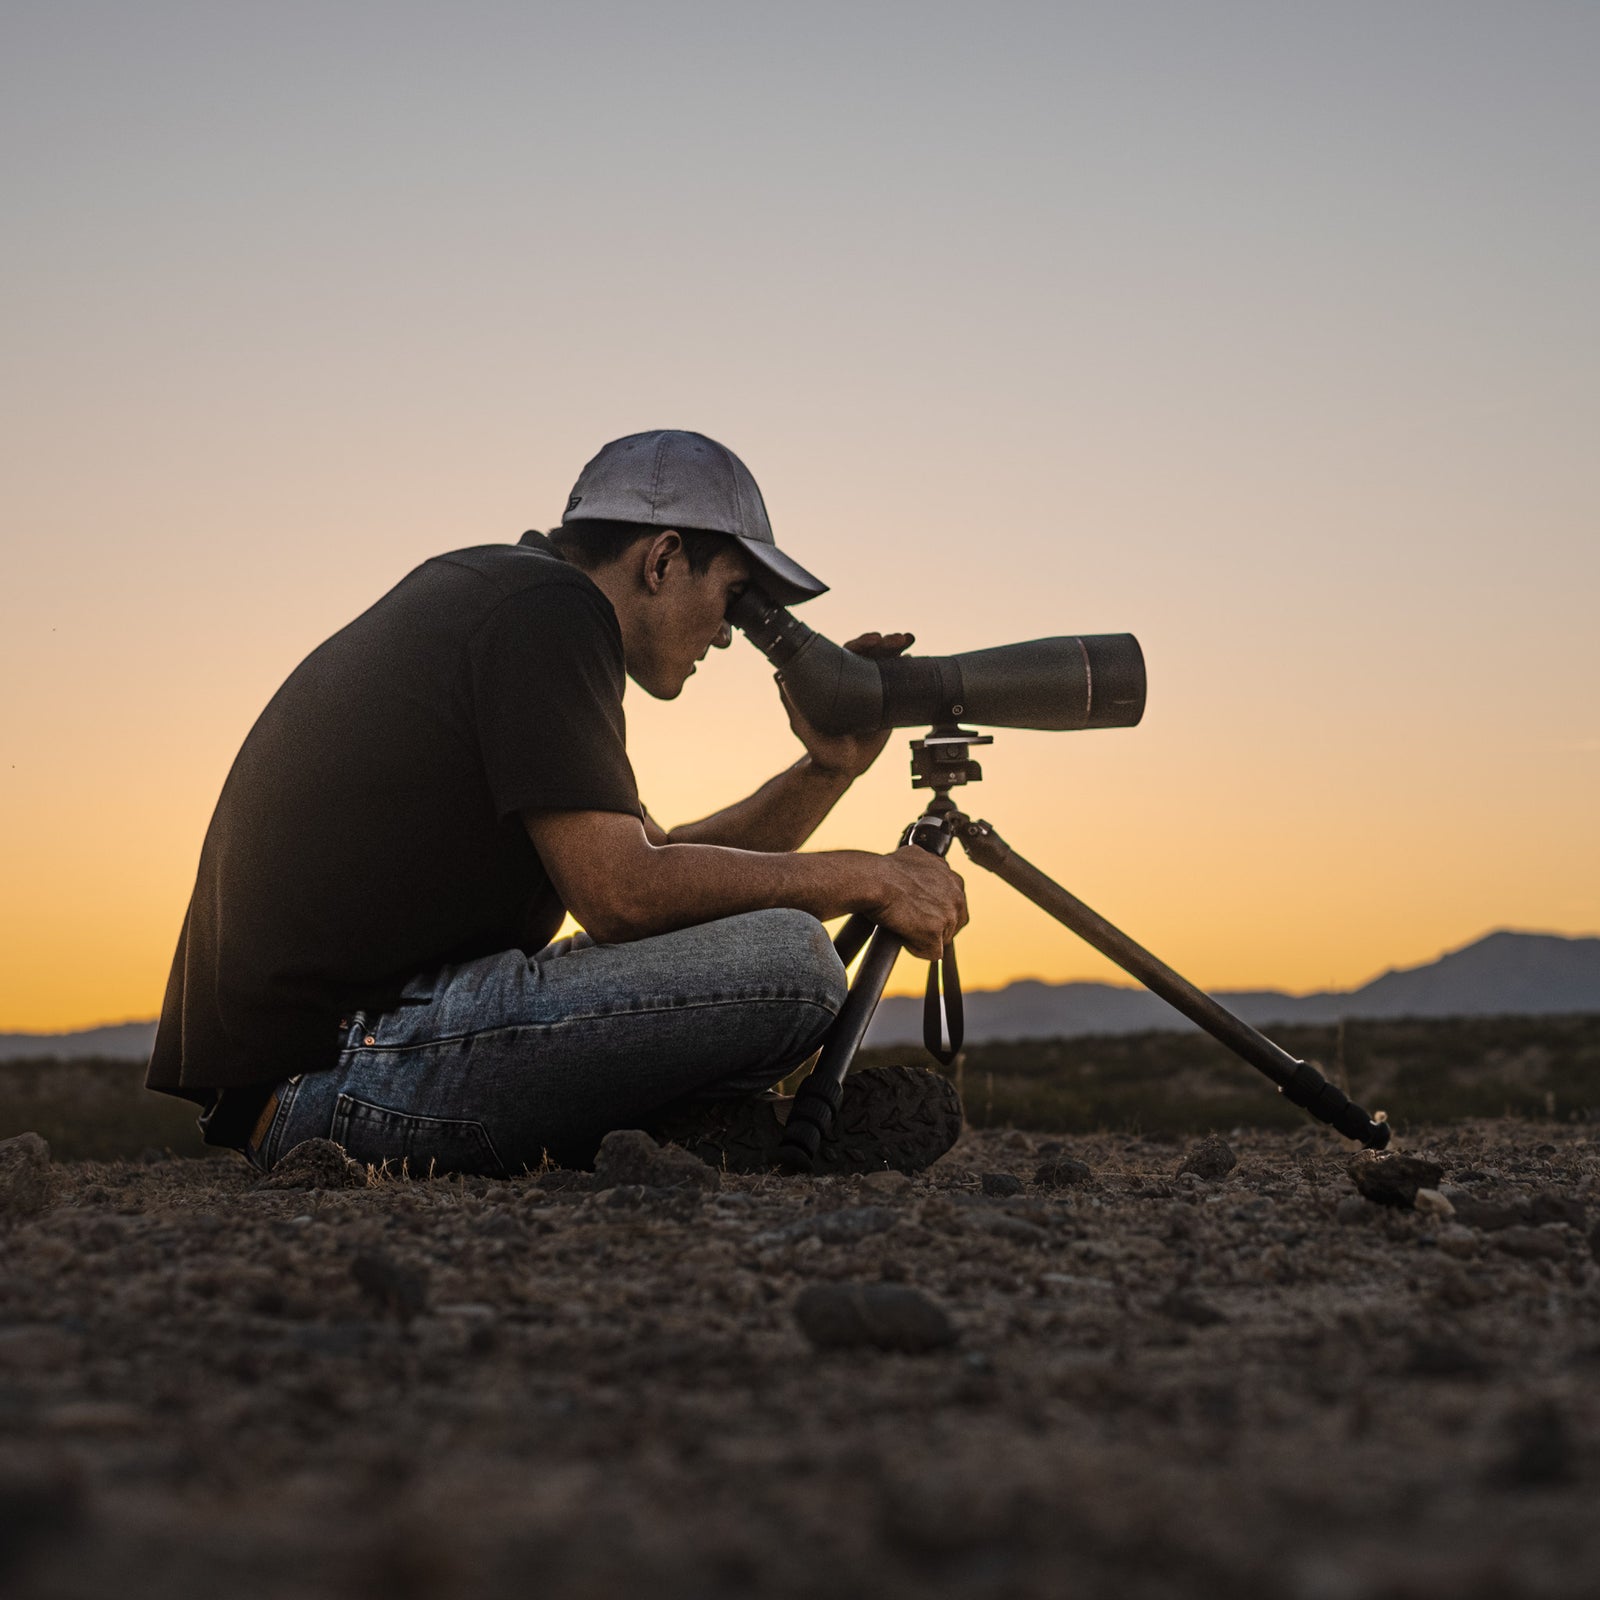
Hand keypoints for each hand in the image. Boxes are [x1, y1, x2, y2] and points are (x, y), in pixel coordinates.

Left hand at [778, 630, 914, 781]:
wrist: (841, 769)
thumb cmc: (819, 747)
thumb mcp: (803, 725)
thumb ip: (792, 703)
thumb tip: (779, 676)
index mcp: (836, 679)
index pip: (849, 653)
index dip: (861, 643)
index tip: (873, 640)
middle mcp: (855, 681)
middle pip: (871, 654)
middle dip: (885, 642)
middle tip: (897, 639)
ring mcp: (872, 692)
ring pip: (886, 664)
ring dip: (898, 649)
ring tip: (908, 640)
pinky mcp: (887, 706)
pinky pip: (899, 685)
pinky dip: (908, 669)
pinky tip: (914, 659)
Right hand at [871, 845, 967, 961]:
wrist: (874, 880)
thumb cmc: (886, 870)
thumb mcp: (916, 858)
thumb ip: (929, 868)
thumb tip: (921, 872)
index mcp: (954, 880)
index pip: (955, 906)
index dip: (937, 912)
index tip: (921, 912)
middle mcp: (957, 896)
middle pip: (953, 924)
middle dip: (934, 927)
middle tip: (912, 923)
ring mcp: (948, 916)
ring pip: (942, 939)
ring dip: (924, 937)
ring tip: (903, 925)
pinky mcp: (935, 933)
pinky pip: (932, 953)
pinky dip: (916, 948)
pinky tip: (902, 935)